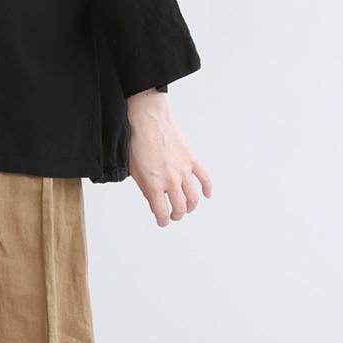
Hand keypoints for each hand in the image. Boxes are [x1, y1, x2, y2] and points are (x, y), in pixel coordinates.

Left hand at [127, 90, 210, 225]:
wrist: (148, 120)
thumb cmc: (138, 143)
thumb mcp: (135, 171)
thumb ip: (145, 189)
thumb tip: (154, 203)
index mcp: (154, 184)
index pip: (162, 212)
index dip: (163, 221)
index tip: (162, 222)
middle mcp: (171, 179)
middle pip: (180, 207)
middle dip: (177, 215)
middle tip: (174, 215)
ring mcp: (184, 170)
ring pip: (194, 197)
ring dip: (191, 206)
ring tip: (186, 208)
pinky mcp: (192, 159)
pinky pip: (204, 178)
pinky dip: (207, 189)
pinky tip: (206, 195)